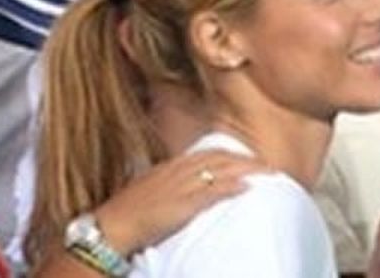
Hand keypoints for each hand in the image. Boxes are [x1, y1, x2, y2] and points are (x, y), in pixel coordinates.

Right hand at [94, 149, 265, 255]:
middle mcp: (178, 171)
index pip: (207, 153)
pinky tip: (247, 187)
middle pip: (220, 157)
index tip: (247, 156)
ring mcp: (181, 186)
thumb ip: (167, 184)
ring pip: (221, 170)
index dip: (230, 154)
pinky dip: (232, 187)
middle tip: (266, 164)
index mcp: (170, 166)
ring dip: (246, 169)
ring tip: (267, 172)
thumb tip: (181, 188)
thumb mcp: (149, 189)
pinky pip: (212, 192)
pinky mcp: (183, 204)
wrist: (112, 226)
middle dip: (245, 159)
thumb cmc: (127, 213)